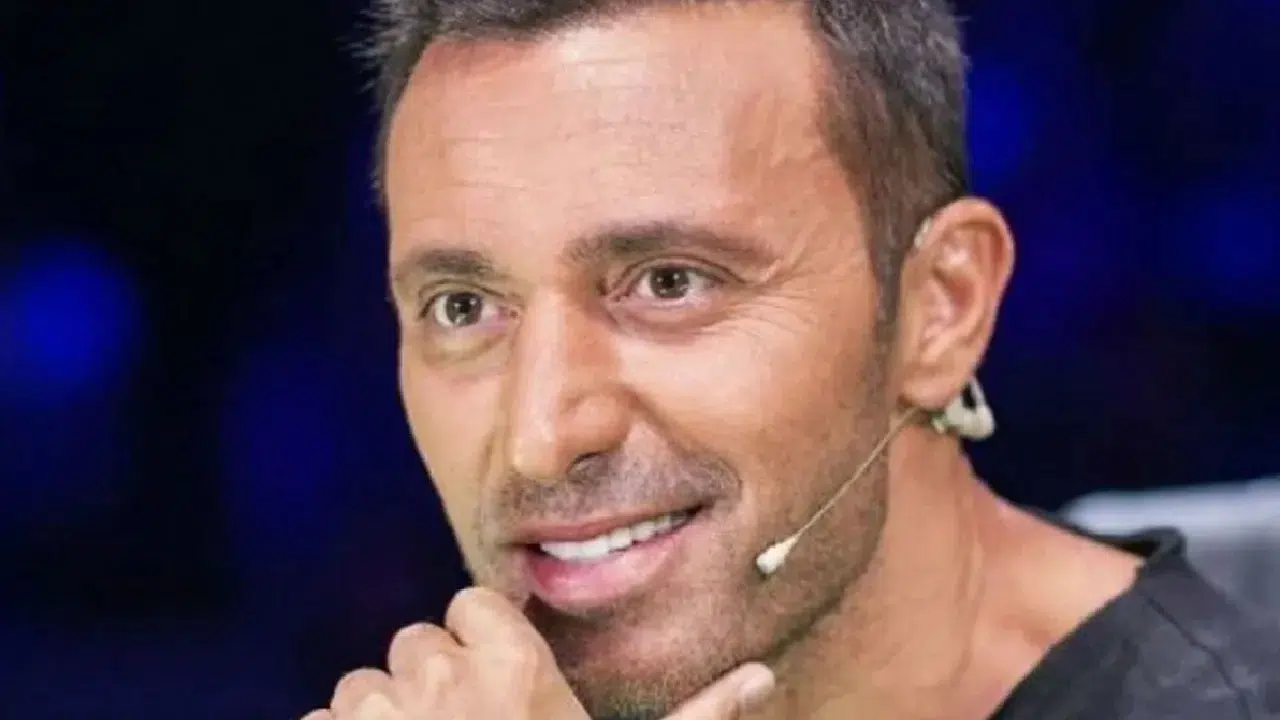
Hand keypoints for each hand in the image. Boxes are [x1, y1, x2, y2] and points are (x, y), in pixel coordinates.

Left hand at [302, 586, 775, 719]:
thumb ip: (698, 718)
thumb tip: (766, 675)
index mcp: (514, 670)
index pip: (470, 604)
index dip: (479, 644)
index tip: (493, 685)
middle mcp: (442, 677)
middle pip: (413, 642)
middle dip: (429, 682)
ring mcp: (378, 715)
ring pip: (362, 684)